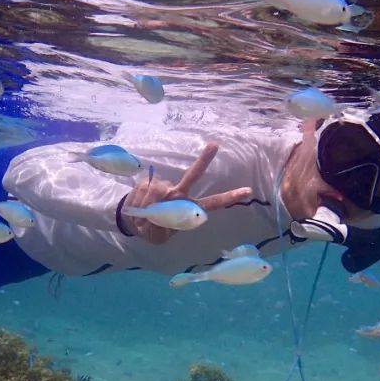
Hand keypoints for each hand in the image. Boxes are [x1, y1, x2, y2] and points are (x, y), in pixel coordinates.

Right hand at [120, 143, 252, 243]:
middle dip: (204, 160)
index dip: (229, 198)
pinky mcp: (148, 182)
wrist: (132, 223)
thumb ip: (161, 225)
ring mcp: (164, 187)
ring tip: (143, 217)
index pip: (213, 203)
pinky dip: (138, 203)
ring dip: (148, 206)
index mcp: (189, 209)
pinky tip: (138, 209)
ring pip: (158, 190)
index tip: (248, 191)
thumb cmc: (152, 229)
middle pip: (194, 176)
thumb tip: (155, 207)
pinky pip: (144, 190)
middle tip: (215, 145)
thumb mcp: (158, 235)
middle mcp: (180, 194)